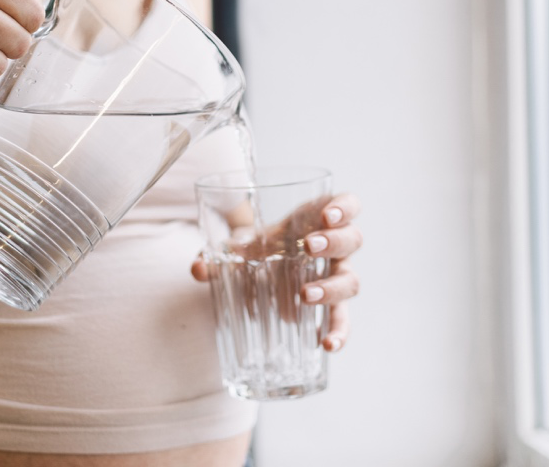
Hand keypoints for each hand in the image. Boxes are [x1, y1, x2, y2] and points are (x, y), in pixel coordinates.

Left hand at [193, 192, 362, 352]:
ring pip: (350, 279)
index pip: (346, 205)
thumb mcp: (243, 244)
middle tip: (309, 246)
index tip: (329, 214)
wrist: (263, 265)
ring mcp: (336, 276)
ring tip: (306, 295)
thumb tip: (197, 269)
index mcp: (318, 221)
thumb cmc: (263, 247)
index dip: (344, 206)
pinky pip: (343, 318)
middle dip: (333, 242)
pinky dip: (339, 331)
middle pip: (351, 240)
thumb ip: (217, 255)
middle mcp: (335, 247)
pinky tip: (327, 344)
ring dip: (331, 287)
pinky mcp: (332, 305)